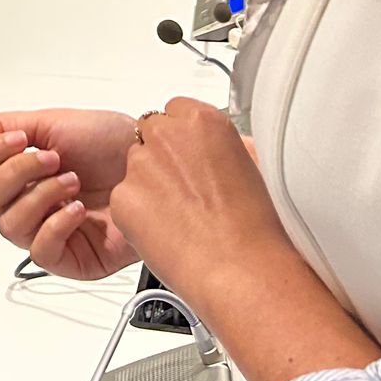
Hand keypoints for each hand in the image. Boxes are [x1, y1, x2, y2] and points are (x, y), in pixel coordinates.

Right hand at [0, 109, 139, 279]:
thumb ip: (1, 127)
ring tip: (71, 182)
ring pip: (9, 225)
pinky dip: (55, 224)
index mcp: (19, 171)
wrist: (152, 162)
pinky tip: (77, 209)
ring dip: (40, 196)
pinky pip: (40, 250)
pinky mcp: (70, 258)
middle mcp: (29, 201)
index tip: (19, 139)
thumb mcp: (52, 121)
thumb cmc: (112, 143)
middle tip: (52, 158)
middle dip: (16, 172)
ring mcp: (48, 230)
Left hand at [110, 97, 295, 319]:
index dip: (183, 141)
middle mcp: (168, 136)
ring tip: (182, 219)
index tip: (192, 159)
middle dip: (162, 160)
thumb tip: (222, 148)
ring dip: (150, 188)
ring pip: (136, 168)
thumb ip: (226, 147)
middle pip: (151, 136)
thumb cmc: (256, 228)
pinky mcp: (124, 197)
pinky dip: (138, 216)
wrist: (243, 269)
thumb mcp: (254, 168)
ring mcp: (141, 165)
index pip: (175, 112)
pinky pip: (125, 201)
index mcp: (203, 121)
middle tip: (185, 192)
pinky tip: (168, 234)